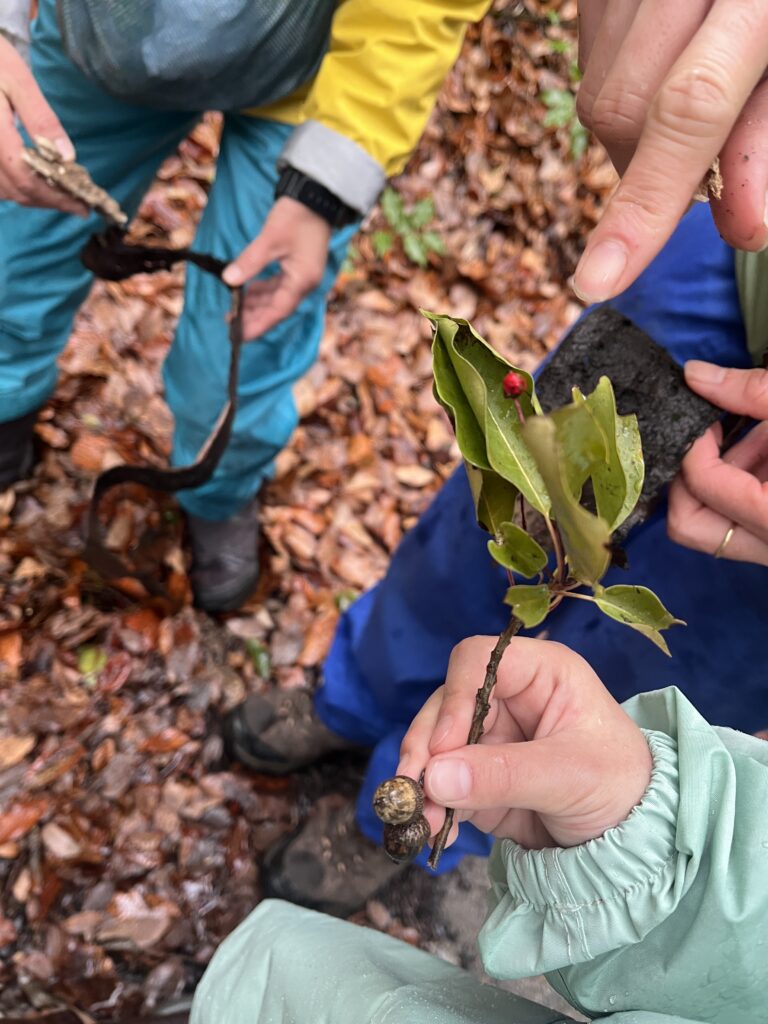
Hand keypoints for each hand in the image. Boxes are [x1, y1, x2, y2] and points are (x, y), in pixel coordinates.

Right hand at [0, 35, 85, 214]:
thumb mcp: (19, 81)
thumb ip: (41, 119)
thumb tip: (67, 157)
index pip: (24, 175)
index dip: (55, 196)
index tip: (83, 206)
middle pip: (15, 189)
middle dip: (49, 200)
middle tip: (78, 203)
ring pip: (4, 192)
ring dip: (34, 197)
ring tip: (61, 194)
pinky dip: (17, 188)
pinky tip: (37, 183)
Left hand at [222, 197, 330, 340]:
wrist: (315, 195)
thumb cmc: (296, 216)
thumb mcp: (269, 240)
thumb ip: (249, 262)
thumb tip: (228, 281)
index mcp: (302, 281)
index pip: (277, 311)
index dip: (257, 325)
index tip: (239, 336)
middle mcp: (304, 283)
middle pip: (276, 308)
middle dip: (254, 316)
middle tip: (230, 323)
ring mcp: (302, 276)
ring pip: (276, 298)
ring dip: (256, 304)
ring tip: (234, 309)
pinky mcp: (298, 267)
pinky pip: (278, 286)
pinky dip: (262, 290)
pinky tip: (246, 291)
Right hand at [398, 636, 651, 850]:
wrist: (635, 839)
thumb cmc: (620, 785)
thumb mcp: (569, 776)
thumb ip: (504, 774)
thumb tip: (435, 777)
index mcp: (539, 672)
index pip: (478, 661)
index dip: (455, 698)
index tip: (443, 746)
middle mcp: (508, 696)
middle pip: (446, 703)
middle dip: (427, 747)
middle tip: (415, 789)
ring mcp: (489, 736)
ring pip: (434, 743)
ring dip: (421, 781)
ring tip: (422, 820)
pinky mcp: (477, 775)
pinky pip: (441, 782)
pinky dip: (432, 805)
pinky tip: (435, 831)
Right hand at [573, 1, 767, 302]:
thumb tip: (745, 228)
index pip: (689, 108)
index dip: (644, 203)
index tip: (601, 280)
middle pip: (623, 109)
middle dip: (652, 169)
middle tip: (706, 171)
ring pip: (599, 95)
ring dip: (638, 137)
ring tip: (698, 102)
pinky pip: (593, 61)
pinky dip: (626, 94)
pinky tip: (667, 69)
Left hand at [668, 361, 767, 564]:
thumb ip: (751, 393)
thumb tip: (694, 374)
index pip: (705, 485)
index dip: (695, 446)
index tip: (705, 418)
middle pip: (689, 524)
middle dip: (688, 477)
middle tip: (705, 438)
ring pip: (710, 528)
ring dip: (716, 478)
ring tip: (749, 435)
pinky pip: (735, 524)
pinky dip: (739, 484)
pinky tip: (762, 447)